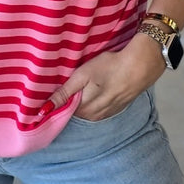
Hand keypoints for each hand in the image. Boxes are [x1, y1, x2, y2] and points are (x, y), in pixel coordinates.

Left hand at [40, 32, 165, 120]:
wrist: (139, 67)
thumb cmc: (109, 67)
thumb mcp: (82, 76)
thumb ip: (64, 93)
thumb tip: (44, 110)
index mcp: (84, 110)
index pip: (65, 111)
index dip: (60, 101)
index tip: (56, 91)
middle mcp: (94, 117)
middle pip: (76, 111)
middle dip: (72, 101)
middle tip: (73, 84)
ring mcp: (107, 114)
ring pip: (89, 111)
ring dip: (85, 101)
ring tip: (87, 86)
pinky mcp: (117, 108)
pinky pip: (100, 109)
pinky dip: (97, 101)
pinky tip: (100, 89)